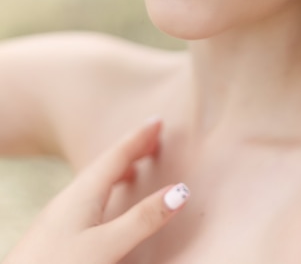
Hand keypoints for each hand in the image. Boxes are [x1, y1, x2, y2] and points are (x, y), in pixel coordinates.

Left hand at [4, 120, 189, 263]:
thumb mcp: (107, 245)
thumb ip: (143, 219)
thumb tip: (180, 191)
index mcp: (84, 190)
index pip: (117, 154)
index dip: (139, 137)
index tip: (158, 120)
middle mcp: (71, 194)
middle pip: (107, 162)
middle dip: (132, 148)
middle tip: (154, 138)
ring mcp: (61, 210)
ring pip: (96, 179)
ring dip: (119, 168)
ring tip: (135, 167)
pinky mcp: (56, 228)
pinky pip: (88, 193)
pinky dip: (106, 186)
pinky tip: (105, 202)